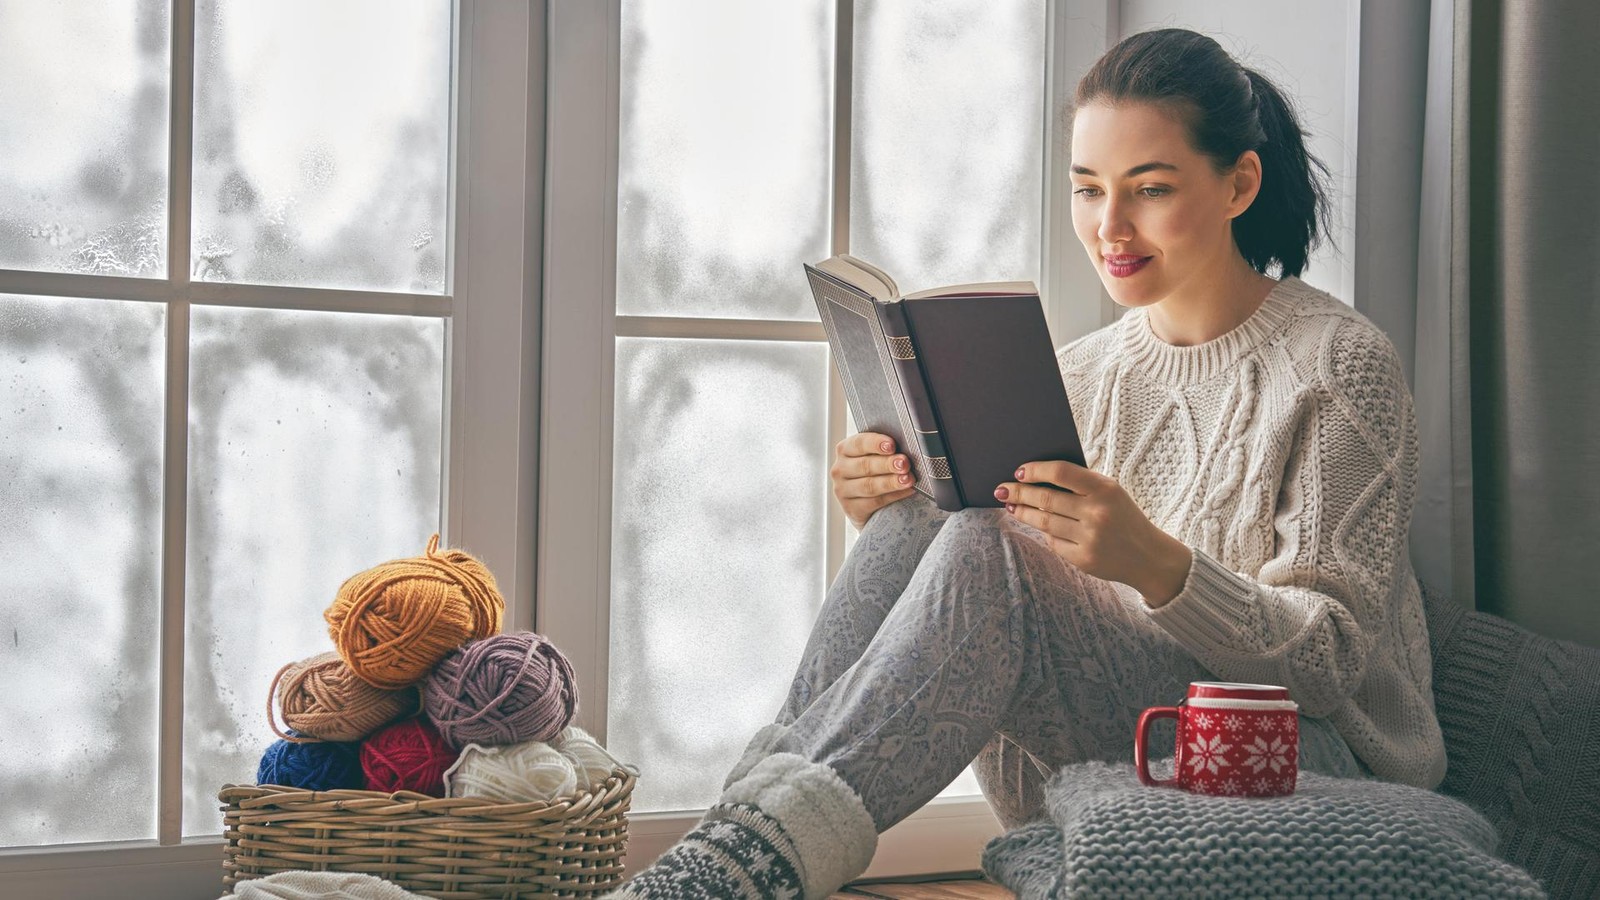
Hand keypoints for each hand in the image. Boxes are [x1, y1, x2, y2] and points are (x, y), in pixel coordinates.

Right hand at [831, 431, 918, 530]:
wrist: (866, 503)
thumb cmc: (875, 472)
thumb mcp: (875, 456)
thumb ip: (885, 451)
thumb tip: (905, 448)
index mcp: (845, 450)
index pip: (859, 443)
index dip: (876, 443)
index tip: (892, 445)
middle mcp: (840, 469)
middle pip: (865, 465)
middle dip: (888, 464)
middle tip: (904, 463)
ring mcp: (843, 491)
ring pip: (870, 485)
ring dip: (892, 482)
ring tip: (908, 479)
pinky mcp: (851, 509)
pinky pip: (875, 502)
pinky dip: (894, 496)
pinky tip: (907, 491)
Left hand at [993, 460, 1192, 606]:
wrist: (1149, 557)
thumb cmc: (1124, 518)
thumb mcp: (1112, 493)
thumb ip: (1081, 485)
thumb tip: (1037, 479)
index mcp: (1105, 489)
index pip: (1061, 472)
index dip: (1035, 470)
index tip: (1019, 471)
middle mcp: (1097, 513)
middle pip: (1046, 499)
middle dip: (1019, 492)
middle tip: (1002, 489)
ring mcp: (1089, 538)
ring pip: (1043, 522)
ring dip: (1022, 512)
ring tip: (1011, 505)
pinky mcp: (1084, 559)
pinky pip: (1053, 542)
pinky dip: (1043, 533)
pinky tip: (1035, 525)